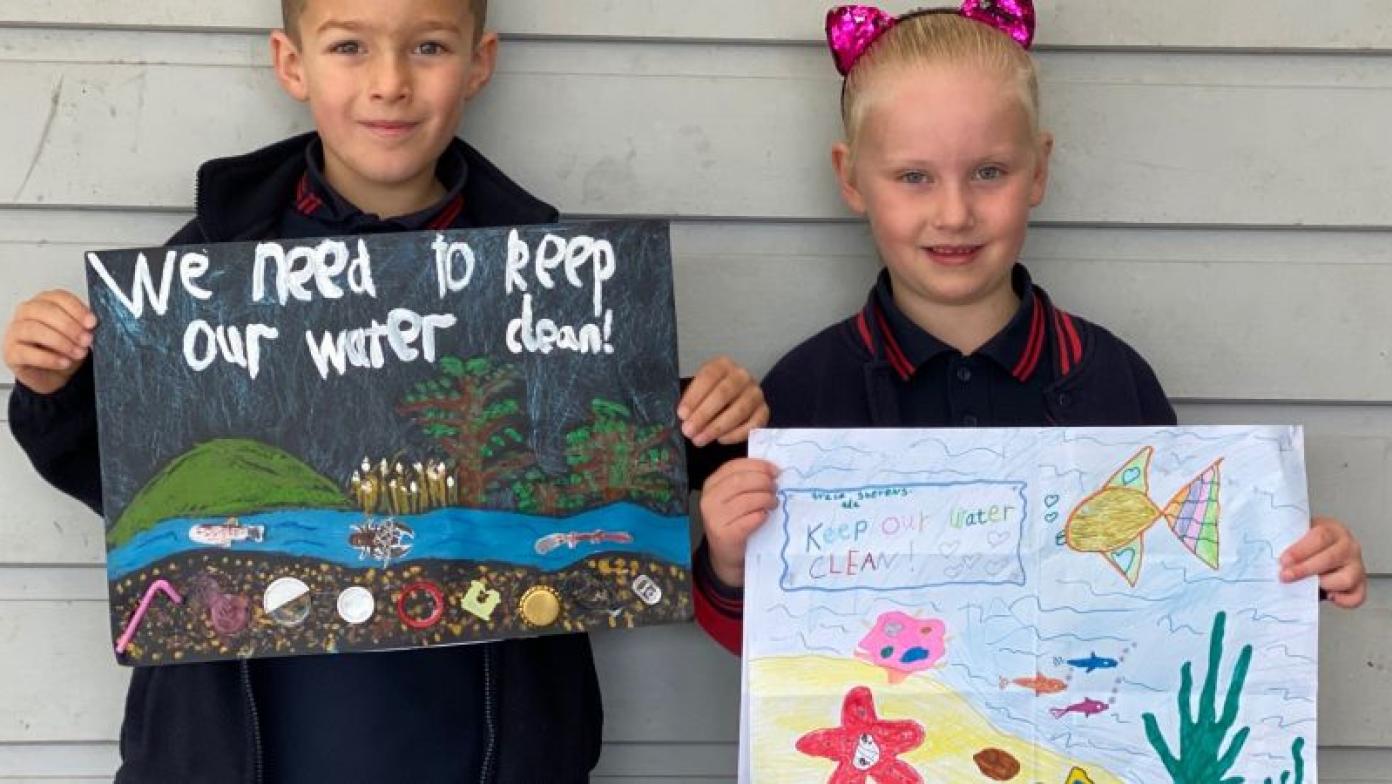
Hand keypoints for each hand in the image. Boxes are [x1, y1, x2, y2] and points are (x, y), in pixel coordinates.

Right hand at [3, 290, 96, 394]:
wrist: (50, 373)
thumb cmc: (62, 348)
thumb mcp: (76, 334)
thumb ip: (82, 326)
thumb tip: (92, 325)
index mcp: (44, 302)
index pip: (59, 297)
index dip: (77, 309)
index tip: (92, 323)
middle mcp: (26, 313)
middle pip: (45, 311)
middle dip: (70, 326)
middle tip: (86, 340)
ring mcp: (15, 331)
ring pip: (34, 329)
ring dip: (61, 342)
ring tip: (78, 353)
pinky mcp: (11, 352)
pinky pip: (27, 353)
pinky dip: (49, 359)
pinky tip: (64, 362)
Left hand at [678, 355, 767, 446]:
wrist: (734, 399)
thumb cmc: (711, 394)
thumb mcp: (699, 389)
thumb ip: (692, 400)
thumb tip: (685, 417)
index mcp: (723, 365)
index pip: (708, 377)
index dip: (694, 396)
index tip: (682, 414)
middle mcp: (742, 376)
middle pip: (724, 394)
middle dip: (703, 414)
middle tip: (688, 431)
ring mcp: (756, 393)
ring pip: (739, 410)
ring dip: (717, 427)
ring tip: (700, 440)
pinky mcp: (764, 411)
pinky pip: (752, 425)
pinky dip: (735, 434)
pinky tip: (720, 440)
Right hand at [700, 458, 778, 588]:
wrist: (725, 554)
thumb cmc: (734, 521)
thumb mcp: (734, 497)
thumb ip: (747, 481)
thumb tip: (772, 470)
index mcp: (711, 485)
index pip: (734, 466)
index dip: (757, 466)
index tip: (775, 471)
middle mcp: (709, 499)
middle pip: (741, 481)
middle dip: (764, 482)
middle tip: (776, 488)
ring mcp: (714, 518)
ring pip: (747, 500)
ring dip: (766, 499)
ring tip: (774, 503)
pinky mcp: (724, 535)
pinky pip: (749, 520)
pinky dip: (761, 516)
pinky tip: (765, 516)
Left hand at [1280, 516, 1365, 607]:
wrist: (1319, 551)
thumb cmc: (1306, 544)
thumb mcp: (1297, 535)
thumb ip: (1286, 541)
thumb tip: (1265, 555)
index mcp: (1332, 530)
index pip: (1320, 536)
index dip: (1301, 550)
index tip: (1283, 561)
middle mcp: (1348, 546)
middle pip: (1331, 558)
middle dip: (1305, 570)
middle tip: (1285, 576)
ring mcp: (1357, 565)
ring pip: (1347, 579)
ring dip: (1325, 584)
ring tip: (1309, 585)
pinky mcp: (1360, 584)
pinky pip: (1357, 596)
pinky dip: (1343, 600)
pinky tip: (1329, 596)